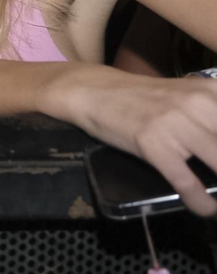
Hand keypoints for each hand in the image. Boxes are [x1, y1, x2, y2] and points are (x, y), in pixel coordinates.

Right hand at [62, 69, 216, 215]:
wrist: (95, 92)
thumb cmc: (144, 98)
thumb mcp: (189, 96)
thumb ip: (213, 115)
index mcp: (211, 92)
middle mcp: (198, 105)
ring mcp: (175, 125)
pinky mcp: (153, 145)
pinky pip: (187, 183)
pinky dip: (201, 203)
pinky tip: (204, 208)